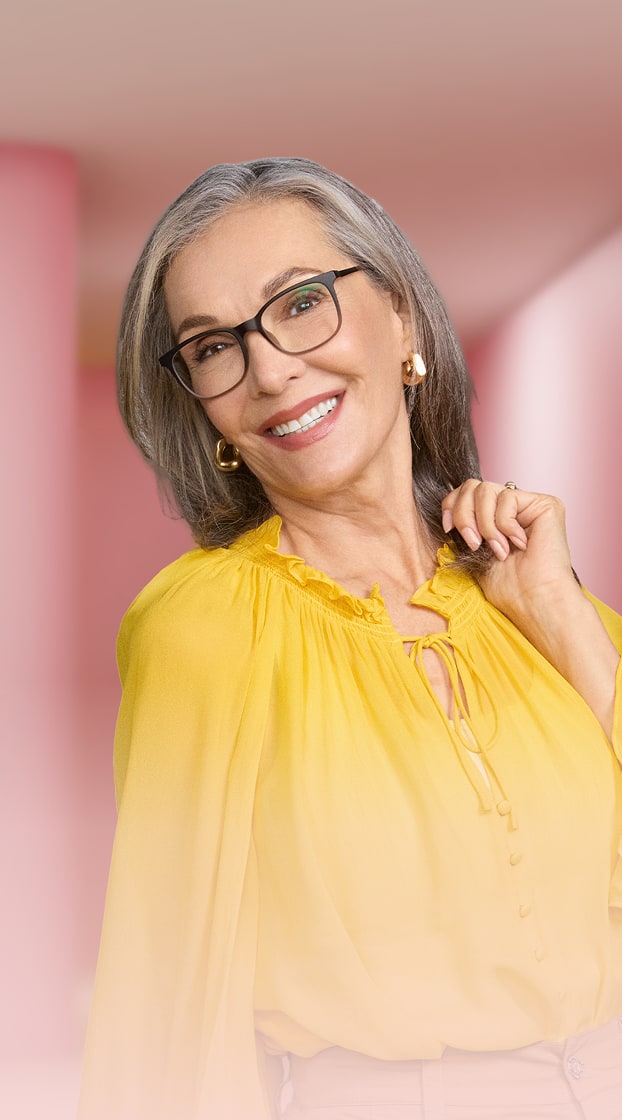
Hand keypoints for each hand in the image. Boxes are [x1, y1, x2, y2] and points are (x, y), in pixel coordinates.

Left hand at [441, 480, 577, 621]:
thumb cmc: (508, 587)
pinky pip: (508, 497)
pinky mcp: (546, 504)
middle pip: (474, 486)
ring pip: (487, 489)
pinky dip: (505, 525)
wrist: (532, 601)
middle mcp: (515, 507)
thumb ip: (464, 524)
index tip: (449, 529)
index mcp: (497, 517)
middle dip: (465, 515)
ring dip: (485, 525)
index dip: (452, 505)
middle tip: (474, 544)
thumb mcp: (473, 551)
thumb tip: (447, 505)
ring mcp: (530, 504)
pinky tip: (520, 544)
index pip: (467, 491)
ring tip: (498, 550)